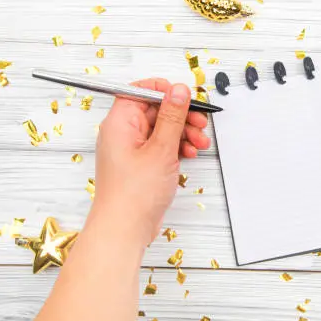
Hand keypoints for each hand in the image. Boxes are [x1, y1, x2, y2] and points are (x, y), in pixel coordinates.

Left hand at [92, 78, 210, 246]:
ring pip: (161, 129)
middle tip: (199, 123)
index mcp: (120, 123)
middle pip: (155, 110)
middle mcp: (123, 133)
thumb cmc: (133, 194)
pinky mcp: (140, 164)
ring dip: (183, 132)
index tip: (185, 97)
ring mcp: (131, 149)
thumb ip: (172, 116)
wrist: (124, 229)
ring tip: (199, 142)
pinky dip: (177, 147)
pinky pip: (161, 146)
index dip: (164, 91)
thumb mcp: (161, 149)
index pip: (140, 91)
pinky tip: (190, 154)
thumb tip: (178, 90)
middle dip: (181, 115)